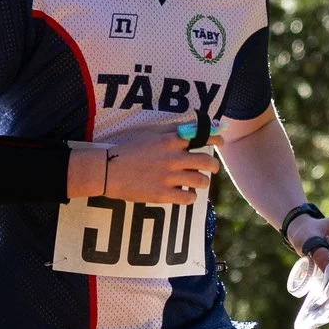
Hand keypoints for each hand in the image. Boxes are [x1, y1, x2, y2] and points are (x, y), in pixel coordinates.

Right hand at [76, 138, 216, 203]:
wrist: (107, 170)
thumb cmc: (126, 151)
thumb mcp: (148, 135)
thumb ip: (170, 133)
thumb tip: (189, 130)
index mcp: (169, 141)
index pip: (201, 136)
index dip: (215, 138)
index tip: (221, 141)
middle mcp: (172, 158)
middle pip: (206, 161)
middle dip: (213, 166)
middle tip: (211, 169)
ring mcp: (168, 177)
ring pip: (200, 181)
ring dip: (202, 182)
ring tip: (197, 183)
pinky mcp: (162, 194)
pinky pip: (188, 198)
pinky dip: (191, 197)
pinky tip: (186, 195)